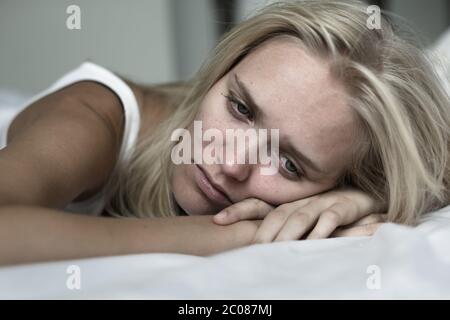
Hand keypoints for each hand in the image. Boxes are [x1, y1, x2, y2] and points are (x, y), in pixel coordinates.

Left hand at [212, 188, 386, 242]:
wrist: (364, 198)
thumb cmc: (328, 211)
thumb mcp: (303, 219)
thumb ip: (283, 227)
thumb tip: (254, 244)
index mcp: (288, 204)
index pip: (259, 205)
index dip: (239, 211)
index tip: (217, 219)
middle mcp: (301, 202)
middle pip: (277, 214)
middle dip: (263, 230)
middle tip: (251, 249)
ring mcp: (322, 202)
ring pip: (300, 217)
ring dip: (288, 233)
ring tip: (276, 250)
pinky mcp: (343, 207)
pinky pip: (331, 218)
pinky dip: (321, 229)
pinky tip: (313, 241)